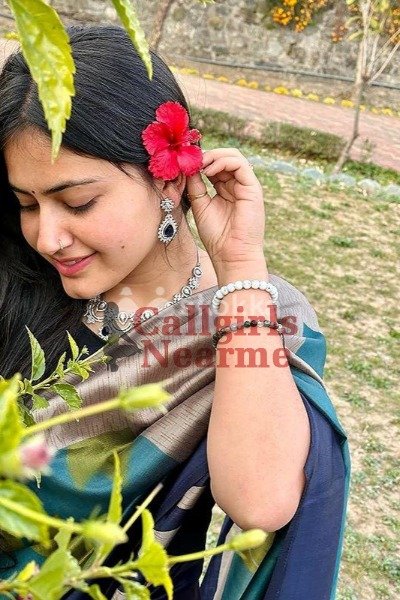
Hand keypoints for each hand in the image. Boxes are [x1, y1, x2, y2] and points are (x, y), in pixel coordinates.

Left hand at [186, 148, 265, 273]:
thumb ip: (195, 186)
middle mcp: (238, 186)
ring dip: (213, 156)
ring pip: (233, 156)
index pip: (215, 166)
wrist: (231, 255)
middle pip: (224, 157)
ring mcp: (247, 186)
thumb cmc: (217, 237)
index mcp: (226, 190)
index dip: (200, 161)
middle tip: (189, 160)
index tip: (183, 163)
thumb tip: (187, 167)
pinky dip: (222, 161)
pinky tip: (208, 171)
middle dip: (205, 156)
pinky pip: (240, 164)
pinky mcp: (253, 188)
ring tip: (198, 165)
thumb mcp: (200, 206)